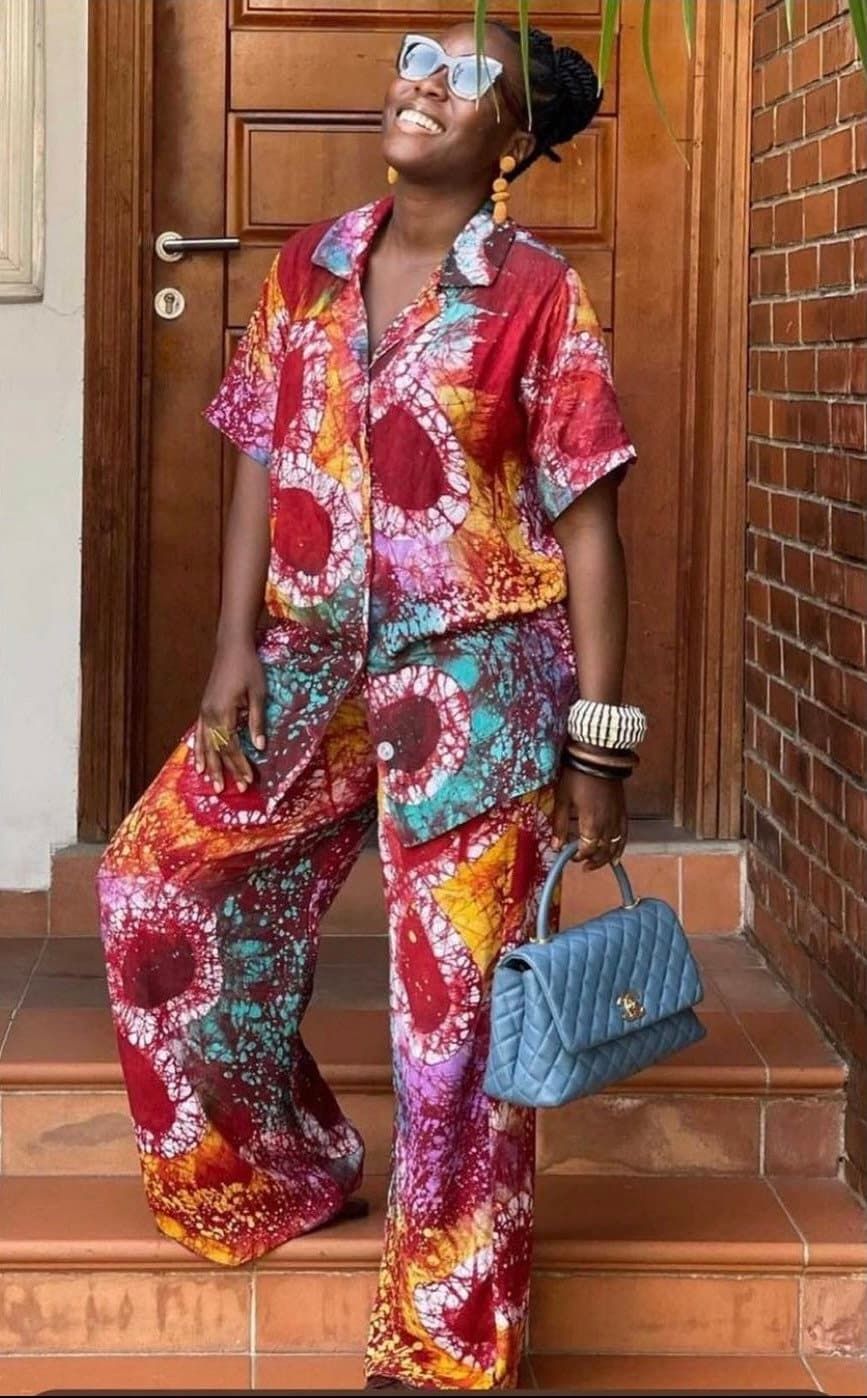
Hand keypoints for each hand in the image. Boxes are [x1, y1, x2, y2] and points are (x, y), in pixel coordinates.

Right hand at [194, 639, 266, 794]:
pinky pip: (199, 734)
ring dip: (209, 765)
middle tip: (231, 790)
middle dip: (225, 770)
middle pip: (217, 749)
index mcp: (223, 712)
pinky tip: (198, 763)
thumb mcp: (259, 694)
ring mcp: (204, 712)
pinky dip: (199, 750)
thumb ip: (257, 721)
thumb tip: (260, 747)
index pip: (232, 746)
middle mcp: (209, 715)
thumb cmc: (248, 667)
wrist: (231, 647)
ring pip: (205, 744)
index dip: (240, 765)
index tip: (249, 780)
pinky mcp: (203, 708)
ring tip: (213, 783)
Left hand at [551, 767, 627, 869]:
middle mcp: (608, 824)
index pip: (587, 848)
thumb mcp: (563, 799)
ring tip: (598, 864)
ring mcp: (618, 817)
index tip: (570, 856)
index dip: (579, 855)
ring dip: (607, 857)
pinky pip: (625, 834)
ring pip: (615, 845)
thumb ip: (561, 825)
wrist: (598, 756)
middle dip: (593, 860)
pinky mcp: (623, 810)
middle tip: (583, 866)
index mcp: (592, 822)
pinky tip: (618, 853)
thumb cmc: (577, 775)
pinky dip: (621, 846)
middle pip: (603, 850)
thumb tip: (556, 845)